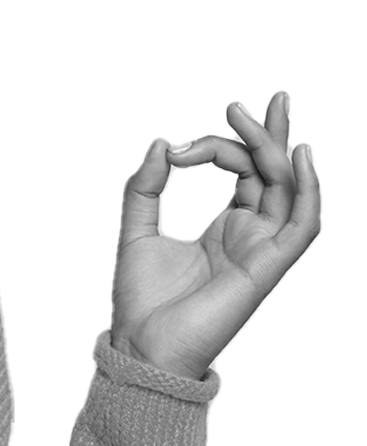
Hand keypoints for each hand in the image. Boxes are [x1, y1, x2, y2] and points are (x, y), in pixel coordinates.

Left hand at [110, 92, 320, 379]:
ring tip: (266, 111)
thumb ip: (146, 186)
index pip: (243, 172)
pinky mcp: (267, 267)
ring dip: (278, 149)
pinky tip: (301, 155)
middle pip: (273, 175)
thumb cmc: (140, 301)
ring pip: (288, 190)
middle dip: (270, 134)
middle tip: (257, 100)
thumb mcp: (136, 228)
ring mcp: (262, 252)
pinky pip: (304, 226)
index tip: (177, 148)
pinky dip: (309, 190)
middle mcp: (250, 237)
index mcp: (225, 230)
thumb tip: (161, 142)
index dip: (217, 145)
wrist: (140, 345)